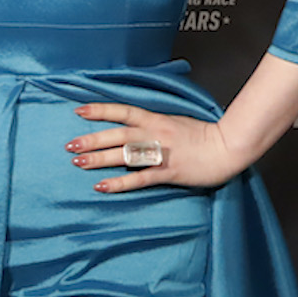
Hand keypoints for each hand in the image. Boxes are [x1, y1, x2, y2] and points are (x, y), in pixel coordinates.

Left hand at [65, 103, 252, 192]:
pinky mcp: (169, 172)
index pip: (123, 110)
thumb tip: (133, 126)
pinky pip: (139, 178)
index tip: (78, 111)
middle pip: (117, 134)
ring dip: (100, 159)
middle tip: (69, 144)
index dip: (100, 110)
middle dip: (92, 139)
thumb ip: (154, 123)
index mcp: (157, 118)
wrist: (228, 147)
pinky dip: (119, 182)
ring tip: (78, 163)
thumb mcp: (176, 121)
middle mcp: (155, 133)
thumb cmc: (204, 135)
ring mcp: (161, 153)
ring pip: (124, 155)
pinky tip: (102, 186)